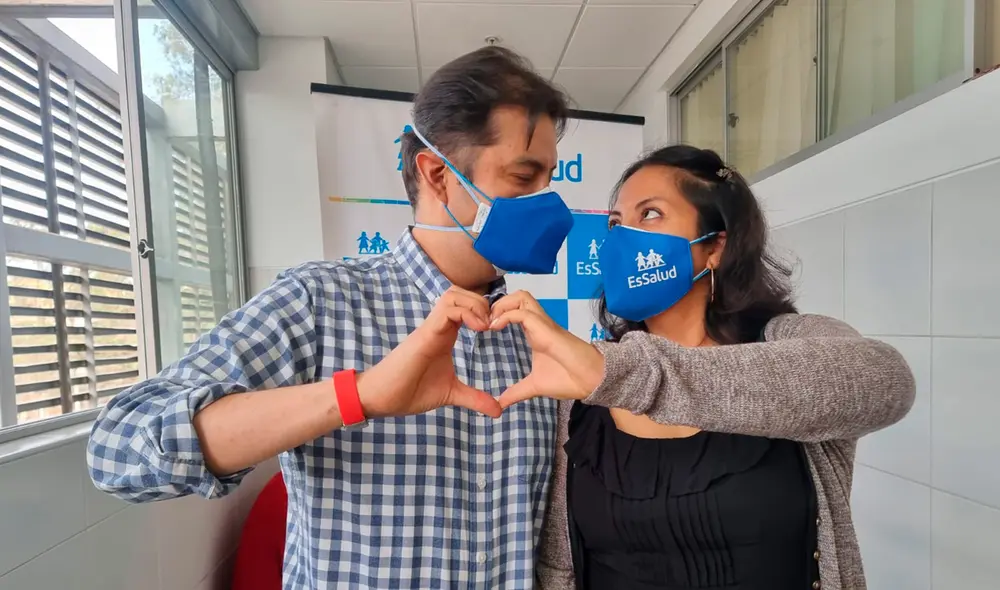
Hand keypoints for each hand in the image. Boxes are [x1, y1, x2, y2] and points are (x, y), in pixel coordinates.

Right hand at [357, 286, 500, 418]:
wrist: (381, 398)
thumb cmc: (410, 391)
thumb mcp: (451, 394)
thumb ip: (474, 398)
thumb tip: (498, 411)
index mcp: (445, 334)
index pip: (465, 305)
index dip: (485, 310)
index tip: (496, 329)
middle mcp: (438, 326)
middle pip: (460, 292)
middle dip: (482, 302)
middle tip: (494, 324)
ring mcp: (430, 328)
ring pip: (453, 295)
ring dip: (474, 304)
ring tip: (485, 325)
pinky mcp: (424, 334)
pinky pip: (446, 310)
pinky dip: (466, 313)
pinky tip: (478, 329)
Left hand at [489, 291, 604, 408]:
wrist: (589, 381)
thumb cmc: (567, 379)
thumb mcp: (534, 386)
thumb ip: (516, 392)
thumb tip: (500, 404)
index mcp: (535, 332)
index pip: (516, 309)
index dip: (498, 313)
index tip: (484, 328)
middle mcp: (539, 324)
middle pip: (518, 296)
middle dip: (498, 304)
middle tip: (485, 322)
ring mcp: (543, 324)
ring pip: (521, 297)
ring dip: (502, 305)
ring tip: (490, 322)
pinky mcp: (545, 328)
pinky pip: (522, 313)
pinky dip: (506, 316)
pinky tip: (495, 327)